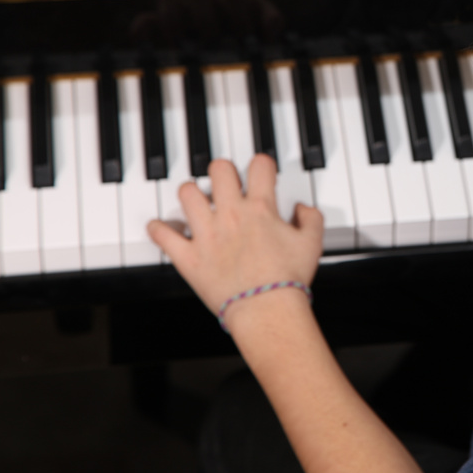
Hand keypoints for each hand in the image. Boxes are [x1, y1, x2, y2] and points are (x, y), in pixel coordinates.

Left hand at [148, 154, 323, 325]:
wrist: (266, 309)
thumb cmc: (288, 279)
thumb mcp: (312, 243)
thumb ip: (311, 218)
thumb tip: (302, 209)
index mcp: (260, 209)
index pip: (259, 166)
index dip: (262, 164)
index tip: (261, 169)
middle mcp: (230, 215)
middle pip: (218, 170)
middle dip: (223, 171)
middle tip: (226, 181)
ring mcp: (206, 234)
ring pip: (187, 194)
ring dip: (191, 193)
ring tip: (196, 199)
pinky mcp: (189, 257)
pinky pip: (163, 236)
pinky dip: (159, 229)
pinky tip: (161, 226)